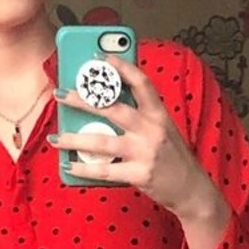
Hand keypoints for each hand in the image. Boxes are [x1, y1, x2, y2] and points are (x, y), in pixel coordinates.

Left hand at [49, 56, 226, 224]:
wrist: (192, 190)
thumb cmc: (173, 158)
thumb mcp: (163, 130)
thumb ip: (141, 116)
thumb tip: (105, 105)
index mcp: (159, 114)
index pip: (141, 83)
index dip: (121, 67)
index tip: (101, 58)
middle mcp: (152, 130)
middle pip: (112, 108)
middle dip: (83, 100)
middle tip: (61, 93)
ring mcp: (145, 152)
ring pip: (102, 141)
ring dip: (74, 139)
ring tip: (55, 138)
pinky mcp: (139, 175)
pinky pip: (105, 170)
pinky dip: (84, 169)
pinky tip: (69, 166)